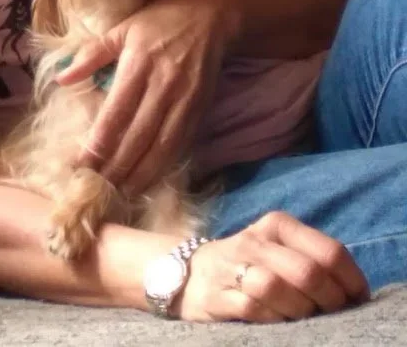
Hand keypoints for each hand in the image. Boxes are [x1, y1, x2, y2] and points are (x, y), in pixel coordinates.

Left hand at [55, 0, 237, 193]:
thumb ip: (91, 55)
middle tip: (95, 191)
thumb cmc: (159, 20)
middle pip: (136, 138)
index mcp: (138, 65)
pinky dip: (163, 166)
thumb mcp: (122, 29)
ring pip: (160, 148)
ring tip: (119, 195)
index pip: (115, 115)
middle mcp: (162, 87)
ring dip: (139, 175)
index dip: (98, 144)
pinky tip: (148, 180)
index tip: (80, 167)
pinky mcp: (199, 110)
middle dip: (115, 168)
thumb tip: (61, 78)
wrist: (212, 16)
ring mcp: (183, 101)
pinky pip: (180, 145)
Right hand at [180, 211, 369, 322]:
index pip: (330, 251)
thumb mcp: (280, 250)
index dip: (351, 281)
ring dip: (299, 311)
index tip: (356, 300)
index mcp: (279, 225)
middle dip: (329, 301)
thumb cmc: (250, 264)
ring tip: (303, 317)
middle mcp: (256, 240)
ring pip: (276, 287)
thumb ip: (313, 260)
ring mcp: (233, 266)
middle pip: (307, 272)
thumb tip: (354, 292)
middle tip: (331, 314)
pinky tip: (278, 322)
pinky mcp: (217, 295)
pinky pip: (253, 309)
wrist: (191, 274)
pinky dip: (273, 320)